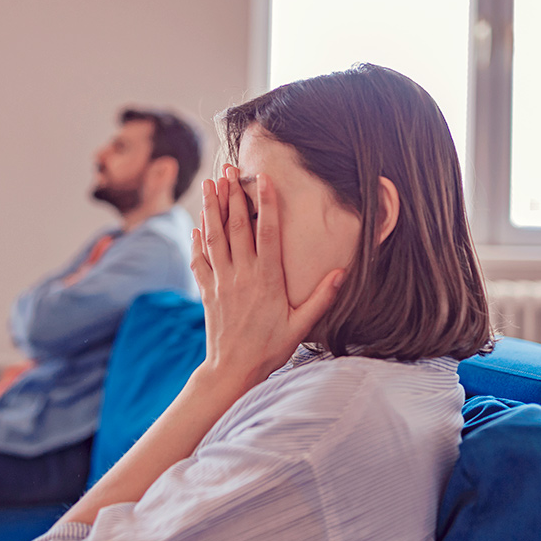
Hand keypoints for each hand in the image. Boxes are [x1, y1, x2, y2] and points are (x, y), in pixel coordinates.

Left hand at [190, 165, 344, 393]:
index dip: (266, 203)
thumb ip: (322, 297)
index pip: (267, 232)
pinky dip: (197, 240)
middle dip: (232, 195)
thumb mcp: (301, 326)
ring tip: (209, 184)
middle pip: (236, 227)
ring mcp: (222, 281)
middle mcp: (242, 275)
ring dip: (211, 208)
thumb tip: (343, 272)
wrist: (233, 371)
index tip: (263, 179)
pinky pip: (199, 260)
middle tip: (228, 169)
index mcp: (267, 279)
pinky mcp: (208, 292)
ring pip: (214, 237)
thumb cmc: (270, 349)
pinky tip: (197, 226)